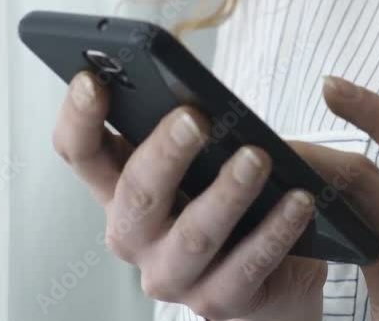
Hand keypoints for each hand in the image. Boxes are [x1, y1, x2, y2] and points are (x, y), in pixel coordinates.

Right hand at [53, 71, 337, 320]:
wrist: (275, 272)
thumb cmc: (231, 197)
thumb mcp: (205, 156)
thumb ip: (191, 127)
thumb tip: (198, 93)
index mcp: (120, 190)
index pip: (80, 153)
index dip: (79, 118)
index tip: (92, 80)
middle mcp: (135, 236)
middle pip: (135, 194)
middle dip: (164, 153)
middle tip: (194, 118)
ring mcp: (172, 275)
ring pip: (193, 235)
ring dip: (227, 193)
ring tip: (257, 157)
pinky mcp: (218, 302)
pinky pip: (246, 267)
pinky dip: (275, 231)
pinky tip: (299, 201)